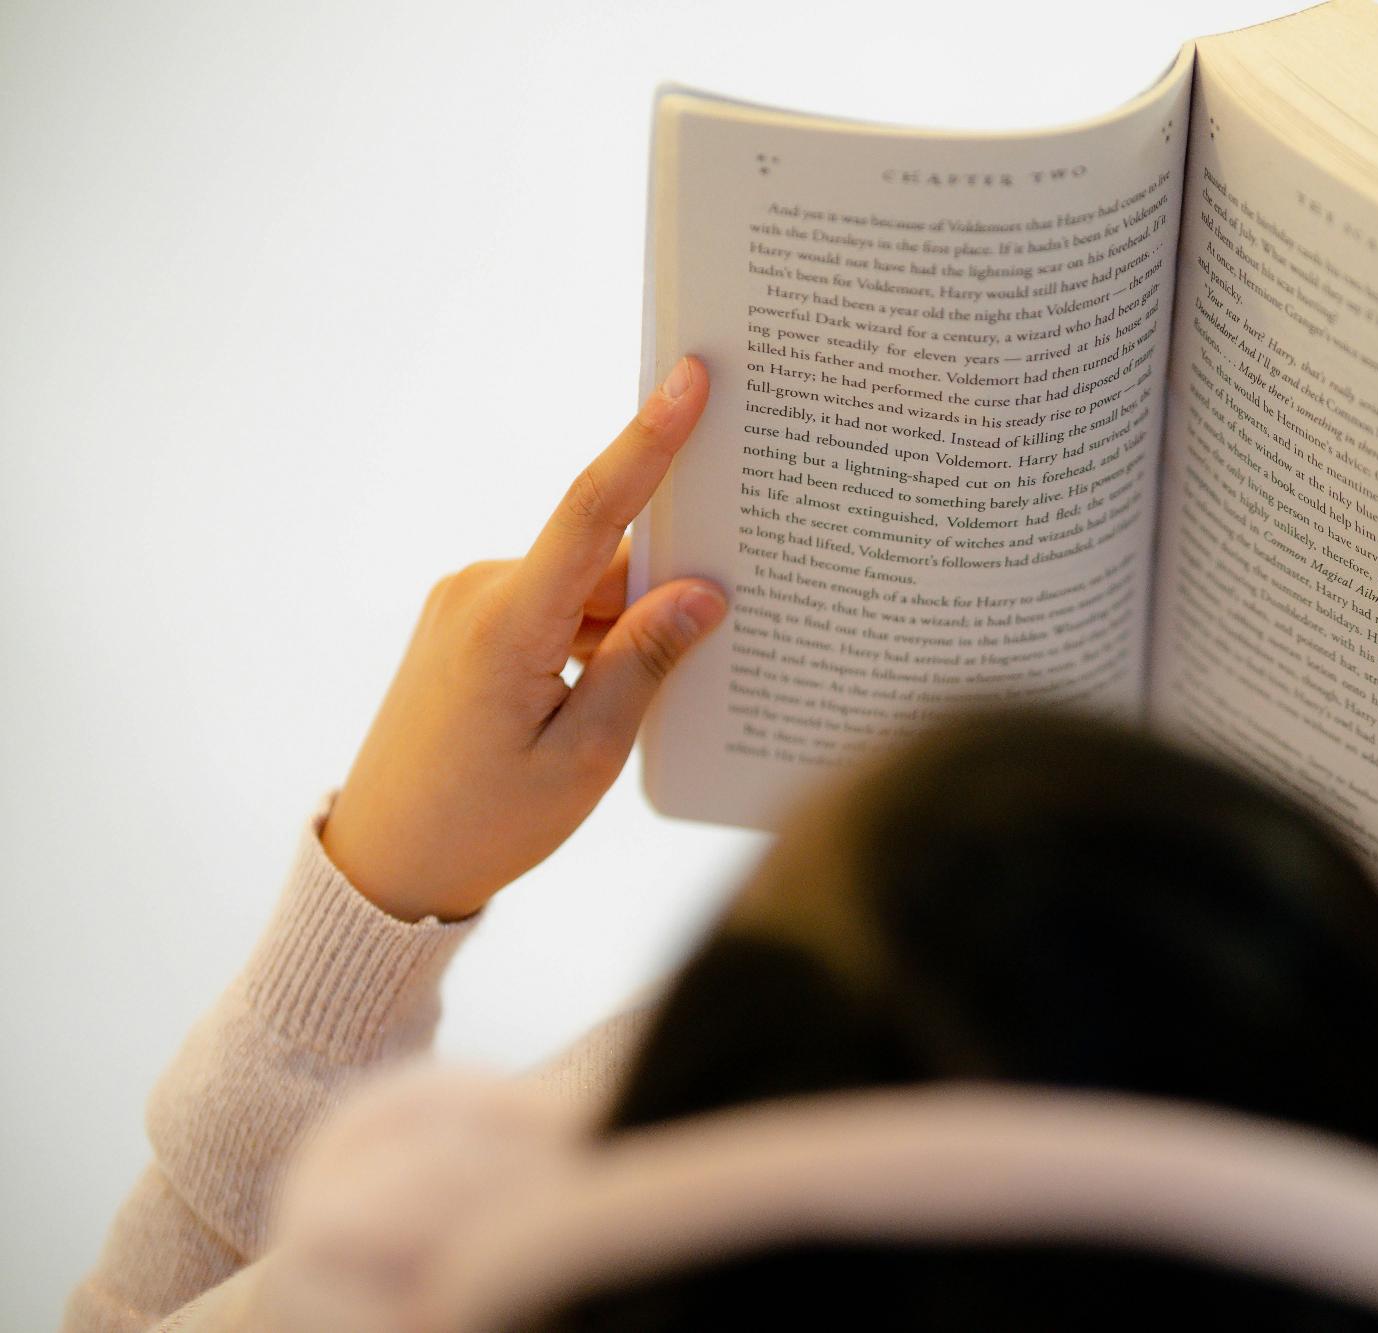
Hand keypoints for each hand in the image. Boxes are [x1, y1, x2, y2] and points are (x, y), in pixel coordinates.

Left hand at [320, 357, 724, 922]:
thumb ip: (644, 663)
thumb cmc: (484, 823)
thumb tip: (704, 591)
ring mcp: (467, 605)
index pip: (591, 510)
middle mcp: (479, 592)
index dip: (647, 441)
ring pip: (583, 588)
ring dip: (628, 625)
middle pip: (603, 559)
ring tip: (648, 705)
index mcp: (506, 623)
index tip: (689, 378)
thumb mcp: (584, 757)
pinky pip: (554, 607)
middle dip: (668, 584)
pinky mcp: (467, 624)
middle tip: (735, 611)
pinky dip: (596, 637)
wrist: (383, 863)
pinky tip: (615, 697)